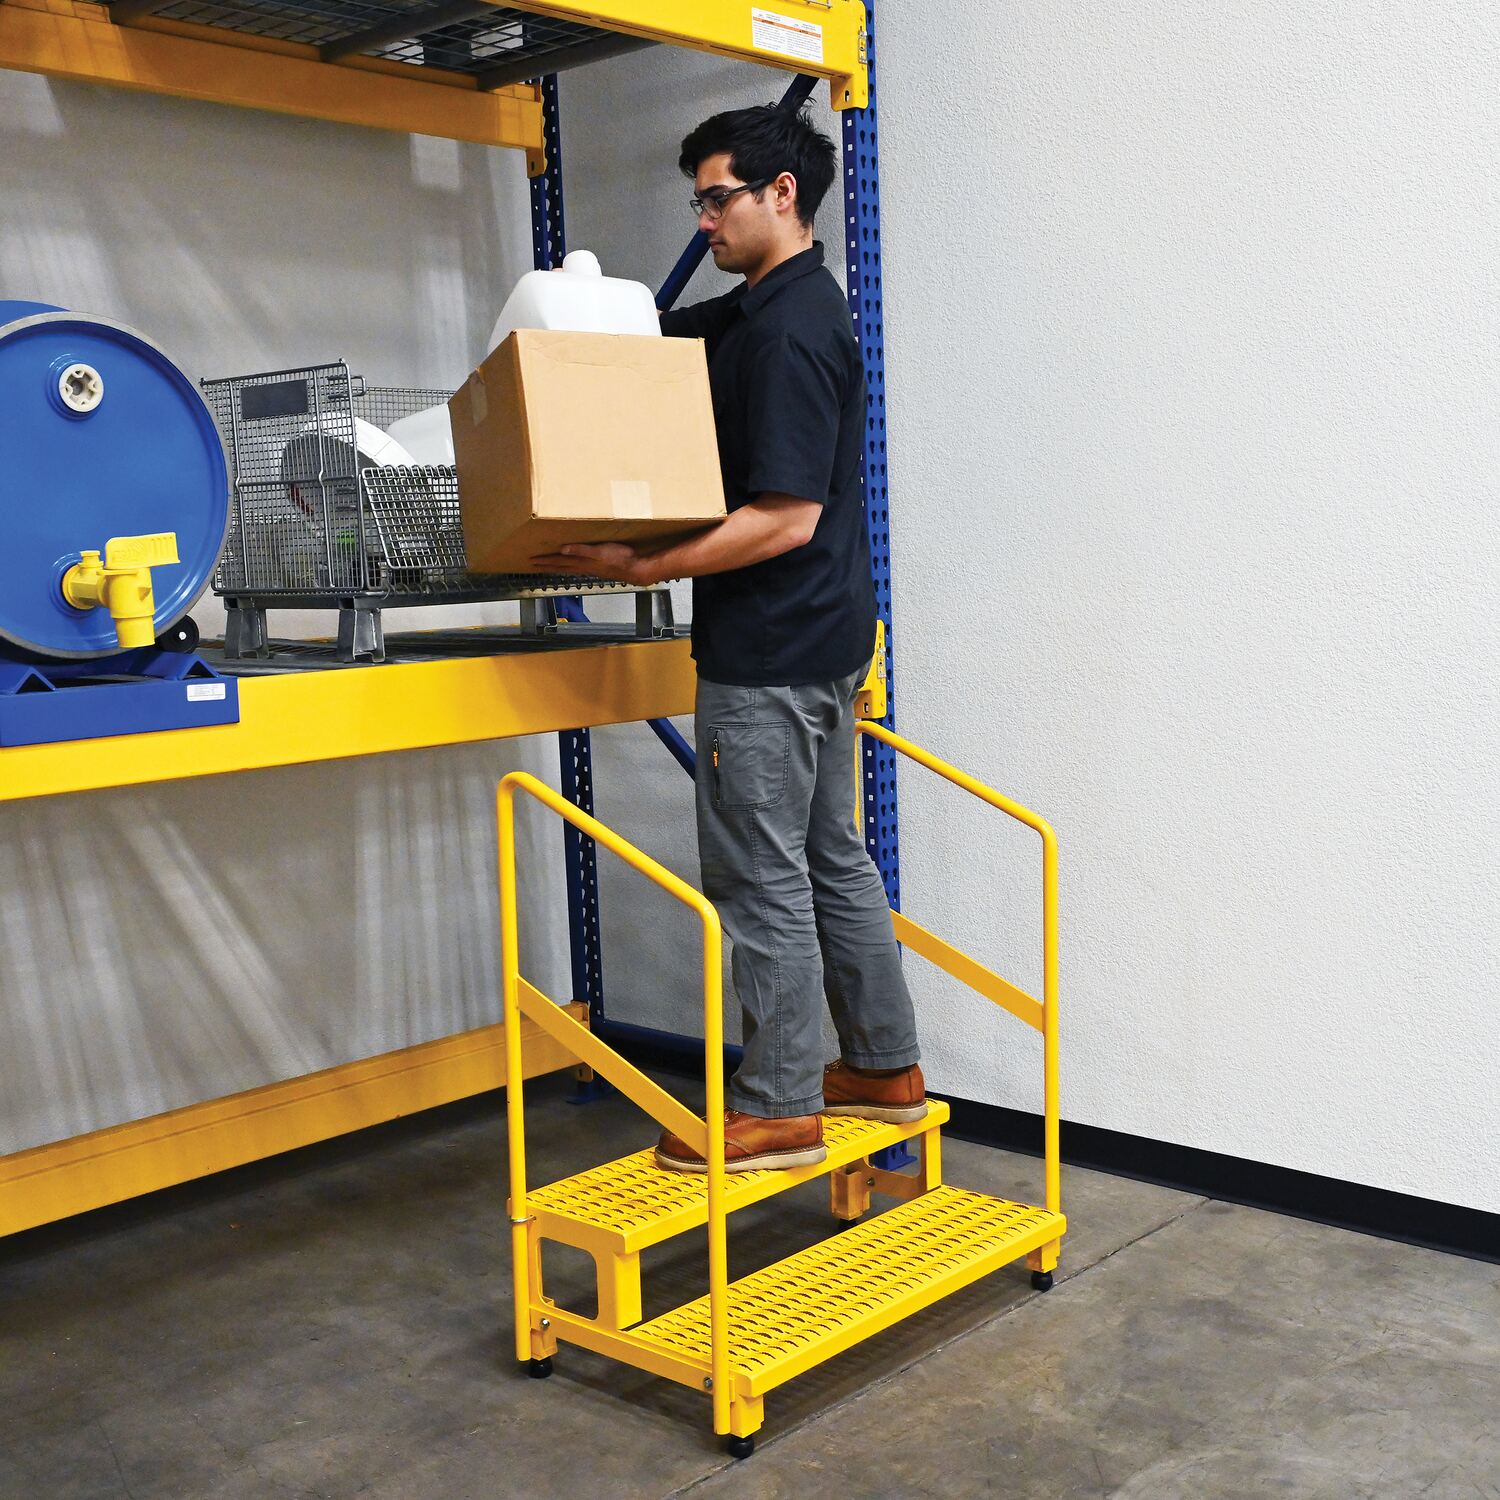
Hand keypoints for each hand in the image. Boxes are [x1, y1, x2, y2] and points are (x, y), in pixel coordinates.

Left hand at [530, 542, 658, 585]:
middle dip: (546, 565)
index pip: (558, 561)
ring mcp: (590, 567)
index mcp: (581, 562)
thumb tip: (562, 550)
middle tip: (533, 564)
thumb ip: (580, 550)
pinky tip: (573, 563)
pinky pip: (578, 566)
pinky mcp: (598, 566)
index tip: (532, 560)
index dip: (544, 560)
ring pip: (568, 567)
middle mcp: (583, 566)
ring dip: (556, 566)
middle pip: (560, 566)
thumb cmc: (618, 559)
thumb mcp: (598, 552)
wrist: (635, 568)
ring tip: (547, 565)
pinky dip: (570, 564)